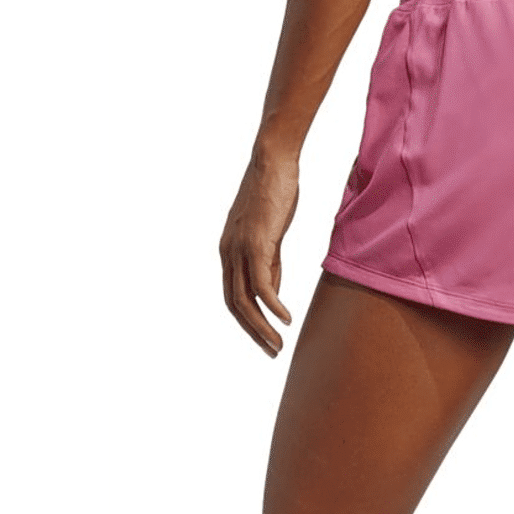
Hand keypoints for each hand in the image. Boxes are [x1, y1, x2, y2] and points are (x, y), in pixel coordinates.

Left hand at [220, 147, 298, 356]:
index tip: (266, 340)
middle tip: (272, 352)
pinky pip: (261, 284)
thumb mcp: (270, 235)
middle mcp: (228, 253)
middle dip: (253, 333)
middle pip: (235, 305)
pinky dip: (272, 305)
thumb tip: (270, 295)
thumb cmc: (274, 193)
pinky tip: (285, 318)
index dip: (248, 323)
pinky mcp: (256, 243)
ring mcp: (239, 249)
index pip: (234, 297)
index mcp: (229, 252)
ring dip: (261, 327)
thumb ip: (270, 265)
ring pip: (245, 300)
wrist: (272, 161)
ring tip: (278, 344)